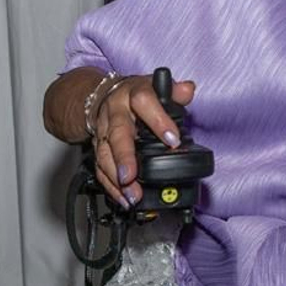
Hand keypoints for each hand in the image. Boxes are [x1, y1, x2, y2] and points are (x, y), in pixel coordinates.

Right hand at [89, 73, 196, 208]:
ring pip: (105, 154)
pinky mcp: (98, 148)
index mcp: (132, 94)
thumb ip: (175, 92)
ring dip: (116, 178)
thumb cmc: (136, 95)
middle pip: (117, 134)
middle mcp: (115, 112)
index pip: (144, 102)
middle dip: (124, 157)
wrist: (105, 96)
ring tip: (131, 195)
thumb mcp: (156, 87)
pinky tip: (123, 198)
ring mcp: (103, 131)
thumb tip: (187, 89)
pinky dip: (110, 186)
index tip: (173, 140)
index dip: (159, 121)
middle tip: (130, 176)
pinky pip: (100, 168)